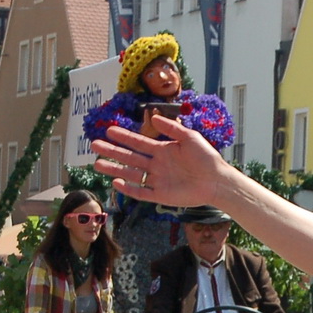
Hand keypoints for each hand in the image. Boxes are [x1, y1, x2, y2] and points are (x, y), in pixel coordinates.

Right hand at [93, 116, 231, 208]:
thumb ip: (172, 128)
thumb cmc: (206, 158)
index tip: (108, 130)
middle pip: (130, 157)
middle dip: (112, 151)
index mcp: (163, 150)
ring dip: (114, 169)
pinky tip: (116, 183)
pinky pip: (141, 192)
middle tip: (94, 145)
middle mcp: (157, 165)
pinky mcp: (161, 196)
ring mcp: (158, 180)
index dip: (124, 137)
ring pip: (131, 174)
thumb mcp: (190, 137)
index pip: (138, 142)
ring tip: (97, 163)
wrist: (217, 181)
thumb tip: (154, 116)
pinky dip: (129, 189)